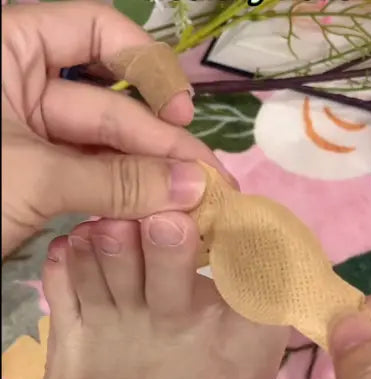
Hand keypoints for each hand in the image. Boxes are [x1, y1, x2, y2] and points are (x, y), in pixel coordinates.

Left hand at [1, 1, 223, 257]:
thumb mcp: (30, 176)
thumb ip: (117, 181)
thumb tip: (194, 188)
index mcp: (7, 49)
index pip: (95, 31)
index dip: (147, 68)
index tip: (182, 113)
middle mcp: (24, 86)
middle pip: (113, 108)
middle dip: (164, 148)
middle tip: (211, 185)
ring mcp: (34, 137)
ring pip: (108, 151)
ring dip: (152, 179)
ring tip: (198, 205)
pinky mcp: (40, 179)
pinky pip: (94, 181)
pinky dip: (126, 198)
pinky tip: (161, 214)